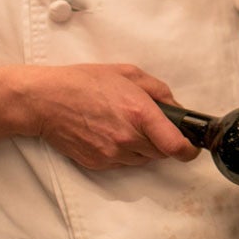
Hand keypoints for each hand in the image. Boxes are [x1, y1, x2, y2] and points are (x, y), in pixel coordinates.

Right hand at [20, 63, 200, 168]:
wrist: (46, 101)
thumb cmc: (85, 83)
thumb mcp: (129, 74)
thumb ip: (159, 91)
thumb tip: (176, 108)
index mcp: (140, 114)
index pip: (175, 146)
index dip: (189, 150)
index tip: (192, 147)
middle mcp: (128, 138)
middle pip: (162, 153)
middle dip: (163, 141)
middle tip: (150, 124)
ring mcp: (112, 154)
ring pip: (143, 160)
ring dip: (144, 147)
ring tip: (126, 125)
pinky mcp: (98, 164)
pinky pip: (124, 164)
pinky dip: (125, 152)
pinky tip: (112, 133)